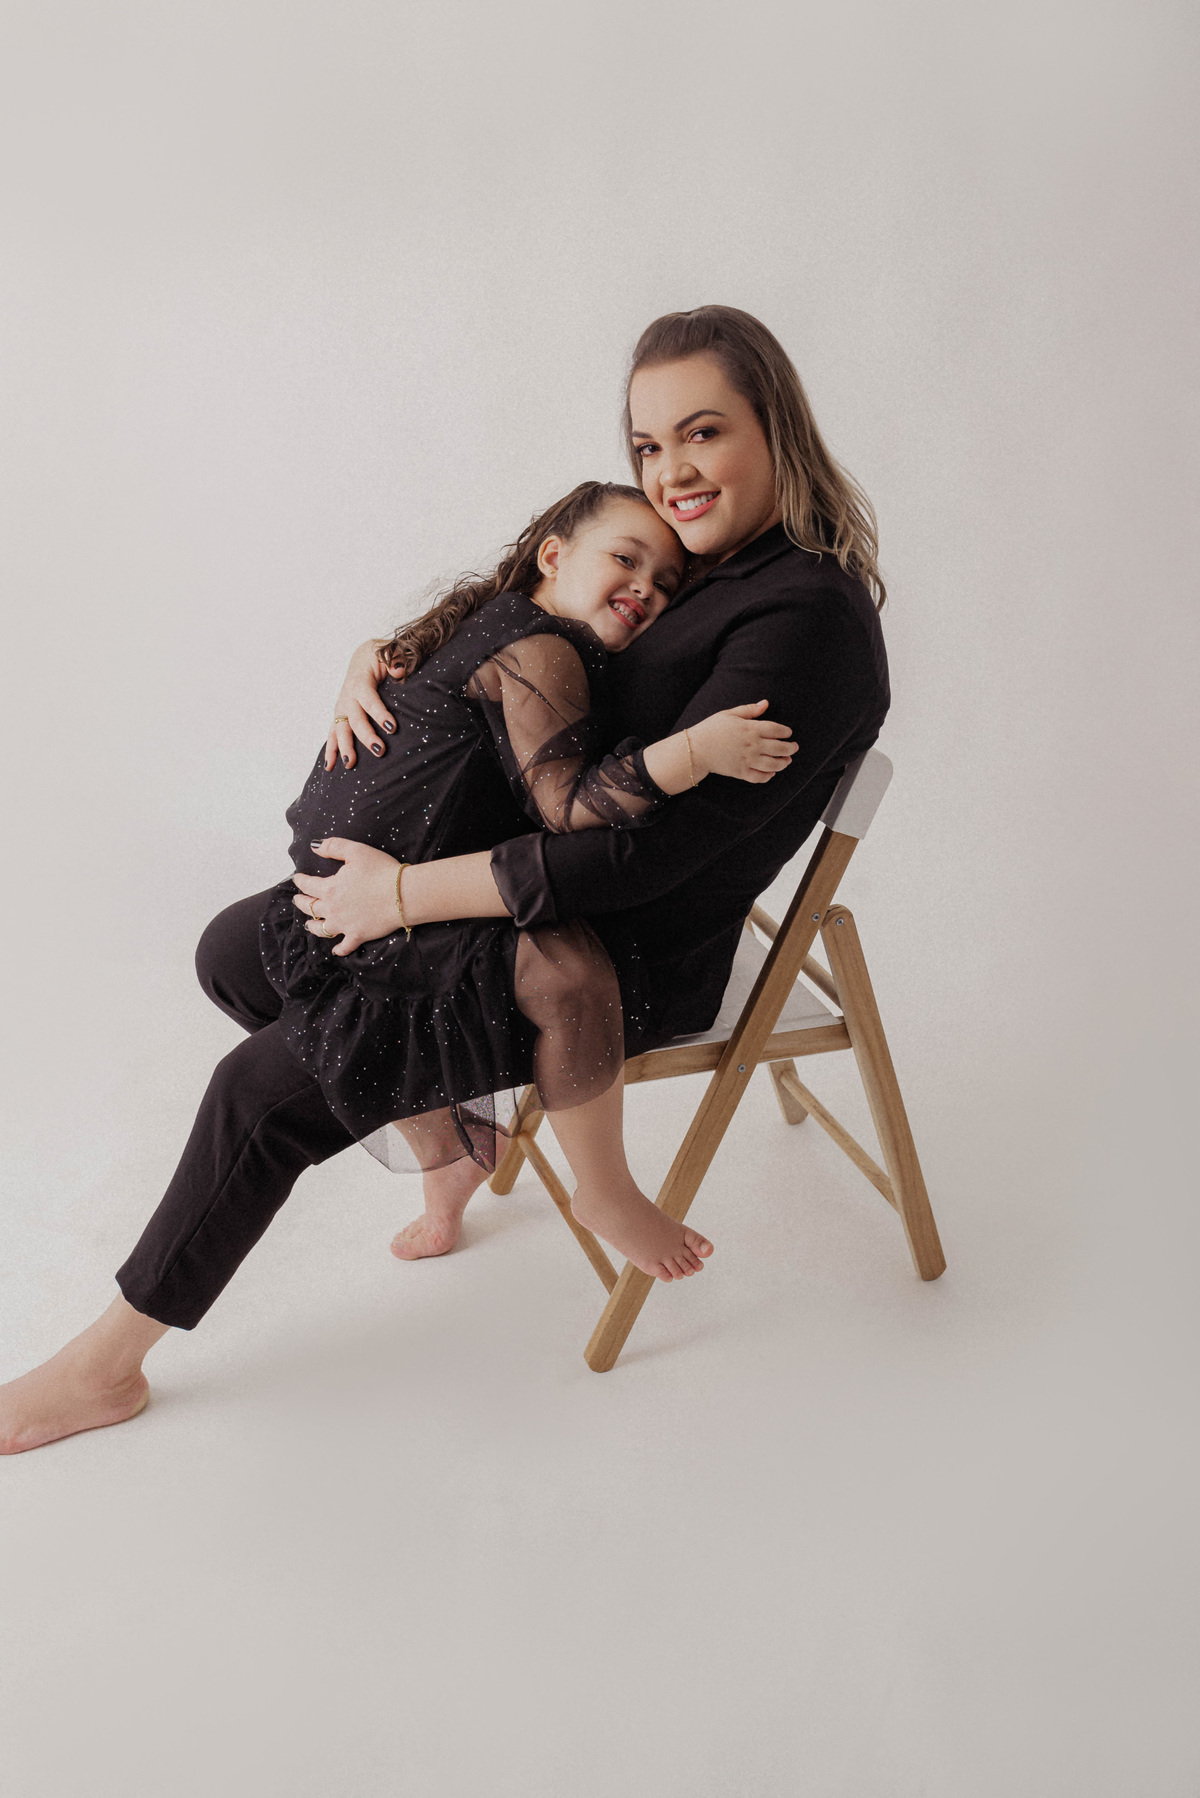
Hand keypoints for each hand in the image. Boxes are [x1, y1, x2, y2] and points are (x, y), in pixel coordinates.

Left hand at [292, 839, 404, 955]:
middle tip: (297, 900)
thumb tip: (314, 847)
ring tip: (308, 924)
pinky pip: (345, 946)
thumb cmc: (381, 870)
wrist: (403, 894)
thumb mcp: (356, 851)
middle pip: (310, 908)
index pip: (308, 885)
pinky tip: (336, 950)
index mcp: (330, 888)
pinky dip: (339, 949)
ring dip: (312, 926)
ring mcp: (344, 925)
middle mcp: (333, 909)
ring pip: (321, 929)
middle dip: (302, 903)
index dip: (300, 881)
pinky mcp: (358, 936)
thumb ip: (333, 846)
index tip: (297, 879)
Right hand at [325, 639, 401, 771]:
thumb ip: (396, 659)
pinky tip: (329, 767)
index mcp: (360, 682)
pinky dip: (330, 750)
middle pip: (354, 719)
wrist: (363, 657)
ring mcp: (342, 708)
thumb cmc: (379, 656)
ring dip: (344, 747)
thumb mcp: (388, 651)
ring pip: (339, 729)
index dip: (379, 714)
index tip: (392, 728)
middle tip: (379, 751)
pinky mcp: (341, 716)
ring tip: (350, 764)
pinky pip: (333, 734)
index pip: (369, 700)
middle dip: (365, 736)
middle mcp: (348, 697)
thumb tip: (399, 671)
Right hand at [688, 701, 796, 784]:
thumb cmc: (712, 729)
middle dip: (790, 748)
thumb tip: (766, 703)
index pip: (775, 729)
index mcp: (750, 728)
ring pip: (772, 764)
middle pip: (779, 748)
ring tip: (787, 761)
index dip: (785, 731)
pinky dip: (768, 776)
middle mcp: (752, 745)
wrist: (696, 748)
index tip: (789, 733)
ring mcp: (747, 760)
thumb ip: (749, 710)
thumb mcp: (729, 714)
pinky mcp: (741, 772)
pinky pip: (759, 777)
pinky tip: (771, 773)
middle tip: (794, 748)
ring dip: (783, 763)